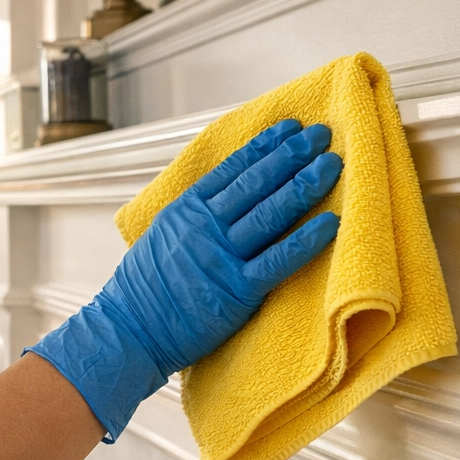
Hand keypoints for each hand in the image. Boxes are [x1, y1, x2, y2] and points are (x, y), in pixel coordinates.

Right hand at [29, 119, 341, 440]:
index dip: (265, 146)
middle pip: (255, 183)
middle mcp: (204, 227)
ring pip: (269, 213)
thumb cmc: (144, 289)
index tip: (290, 129)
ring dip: (304, 185)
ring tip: (330, 164)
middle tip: (320, 136)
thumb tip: (224, 192)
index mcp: (185, 210)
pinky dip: (306, 240)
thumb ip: (192, 213)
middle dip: (291, 155)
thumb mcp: (161, 235)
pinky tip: (329, 222)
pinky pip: (278, 260)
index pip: (232, 169)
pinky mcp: (236, 291)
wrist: (129, 331)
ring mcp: (220, 257)